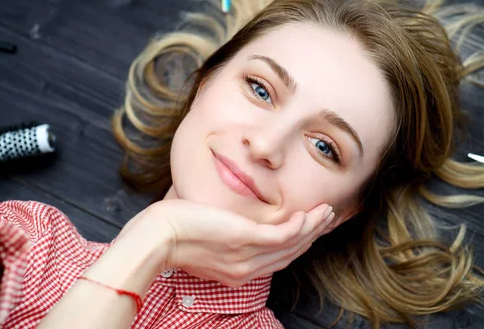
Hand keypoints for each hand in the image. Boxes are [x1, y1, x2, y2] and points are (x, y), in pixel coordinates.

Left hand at [145, 198, 334, 287]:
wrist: (157, 236)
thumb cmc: (173, 233)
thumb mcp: (202, 242)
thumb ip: (220, 240)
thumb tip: (222, 225)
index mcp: (237, 271)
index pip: (275, 259)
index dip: (296, 245)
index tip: (308, 229)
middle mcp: (245, 269)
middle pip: (288, 253)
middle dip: (311, 235)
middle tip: (325, 218)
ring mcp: (246, 255)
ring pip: (290, 244)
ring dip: (312, 227)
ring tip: (326, 212)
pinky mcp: (245, 238)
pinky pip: (282, 235)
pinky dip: (299, 225)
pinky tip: (307, 215)